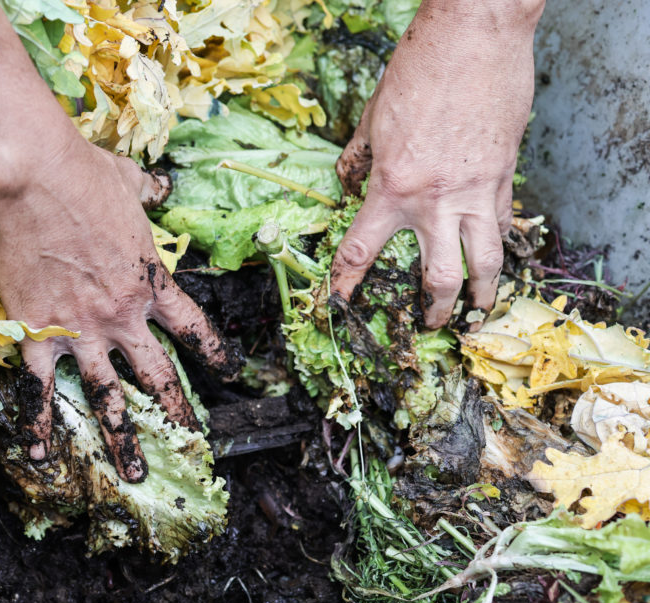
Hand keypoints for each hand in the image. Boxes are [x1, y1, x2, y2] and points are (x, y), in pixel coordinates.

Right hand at [0, 135, 237, 482]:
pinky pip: (39, 388)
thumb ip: (149, 193)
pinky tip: (42, 454)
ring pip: (108, 397)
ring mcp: (80, 329)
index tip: (229, 371)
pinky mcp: (37, 332)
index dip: (214, 351)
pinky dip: (40, 423)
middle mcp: (122, 315)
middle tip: (189, 442)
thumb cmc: (82, 172)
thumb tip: (163, 187)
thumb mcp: (129, 182)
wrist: (35, 176)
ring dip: (122, 438)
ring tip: (134, 473)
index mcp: (150, 280)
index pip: (193, 326)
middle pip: (158, 374)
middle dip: (177, 412)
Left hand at [331, 0, 545, 327]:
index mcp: (392, 188)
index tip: (338, 303)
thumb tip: (345, 183)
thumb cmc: (419, 71)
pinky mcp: (503, 177)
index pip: (360, 251)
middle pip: (436, 276)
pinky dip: (498, 247)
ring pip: (484, 263)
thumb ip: (358, 158)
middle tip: (427, 325)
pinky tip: (495, 259)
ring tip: (475, 314)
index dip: (345, 284)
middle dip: (431, 309)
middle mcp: (434, 201)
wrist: (475, 38)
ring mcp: (475, 192)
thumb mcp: (374, 118)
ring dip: (480, 296)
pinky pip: (502, 225)